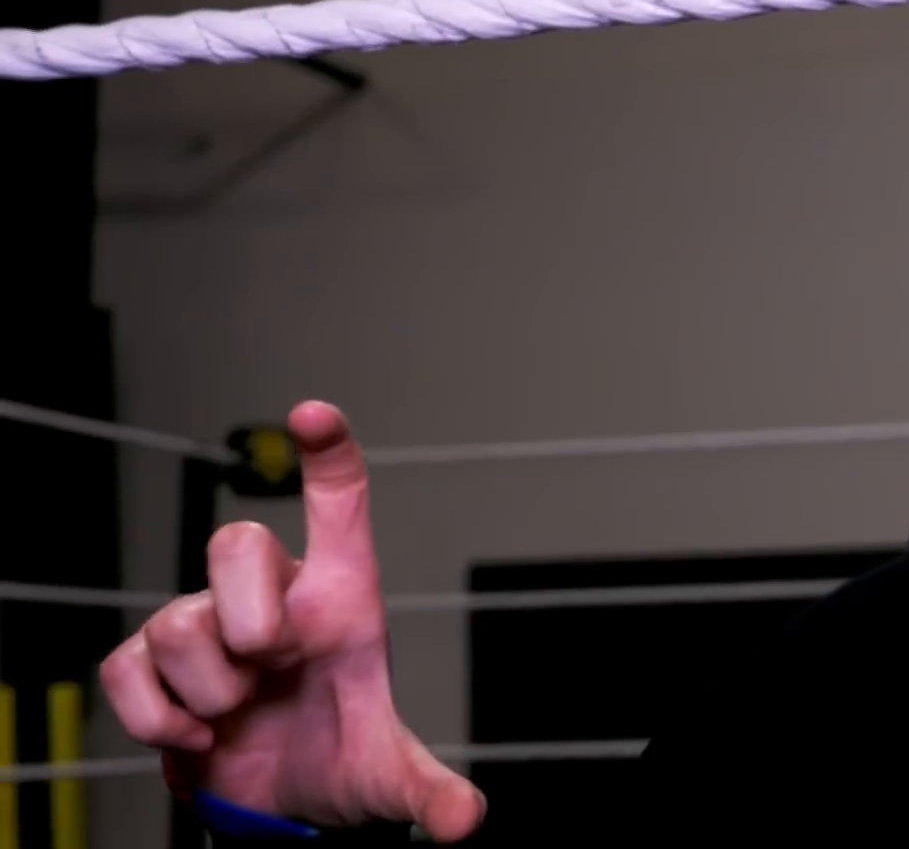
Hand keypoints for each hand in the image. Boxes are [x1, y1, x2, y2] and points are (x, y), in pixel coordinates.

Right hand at [100, 401, 484, 840]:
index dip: (327, 452)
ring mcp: (206, 627)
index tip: (314, 413)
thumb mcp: (388, 779)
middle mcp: (272, 599)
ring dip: (208, 689)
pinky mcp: (152, 666)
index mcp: (339, 601)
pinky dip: (155, 716)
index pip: (338, 504)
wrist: (279, 809)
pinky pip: (128, 669)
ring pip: (179, 622)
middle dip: (244, 609)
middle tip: (267, 666)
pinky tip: (196, 737)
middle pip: (233, 541)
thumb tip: (466, 822)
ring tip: (239, 716)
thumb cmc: (339, 760)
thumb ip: (427, 792)